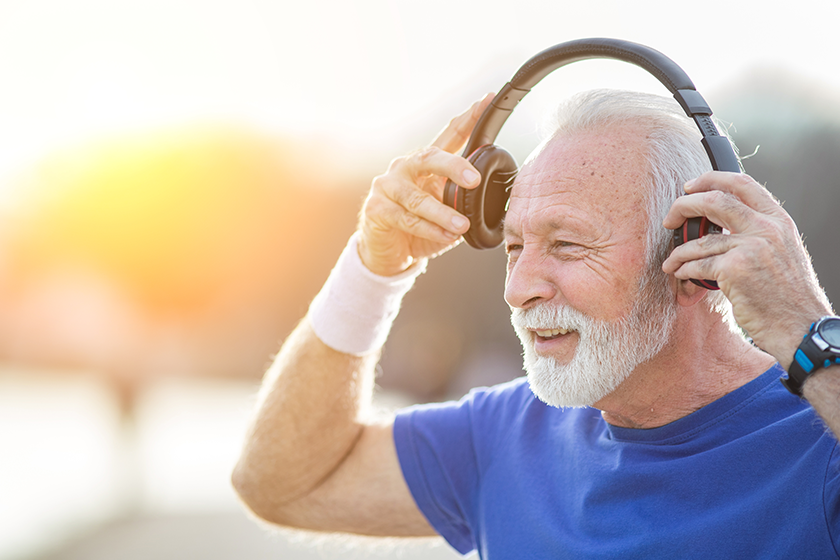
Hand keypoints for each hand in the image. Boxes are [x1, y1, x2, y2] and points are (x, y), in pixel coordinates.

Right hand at [357, 94, 493, 276]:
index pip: (449, 135)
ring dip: (443, 213)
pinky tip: (445, 236)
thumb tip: (491, 199)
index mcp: (426, 163)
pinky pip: (407, 219)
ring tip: (462, 225)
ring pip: (418, 198)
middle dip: (454, 166)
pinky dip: (429, 229)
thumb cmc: (419, 228)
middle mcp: (405, 168)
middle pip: (430, 157)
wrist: (387, 253)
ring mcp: (388, 186)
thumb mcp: (445, 210)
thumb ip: (461, 200)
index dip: (468, 119)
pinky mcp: (376, 209)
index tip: (487, 101)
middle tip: (474, 180)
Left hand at [662, 171, 832, 367]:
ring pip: (699, 240)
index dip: (710, 179)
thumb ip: (758, 232)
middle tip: (669, 219)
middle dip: (683, 206)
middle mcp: (767, 228)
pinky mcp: (735, 269)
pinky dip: (683, 269)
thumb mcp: (782, 252)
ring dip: (677, 251)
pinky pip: (697, 264)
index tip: (689, 187)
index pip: (741, 183)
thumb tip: (721, 224)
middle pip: (714, 200)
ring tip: (670, 262)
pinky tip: (680, 274)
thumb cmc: (787, 295)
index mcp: (778, 220)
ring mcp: (751, 247)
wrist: (800, 326)